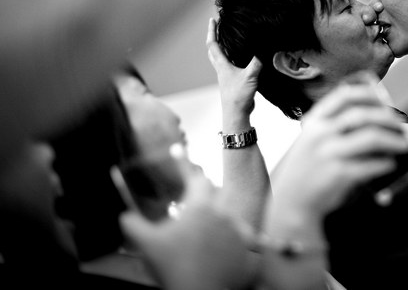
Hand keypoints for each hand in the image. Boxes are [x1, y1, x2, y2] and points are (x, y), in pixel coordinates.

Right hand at [119, 166, 255, 289]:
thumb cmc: (172, 267)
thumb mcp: (147, 244)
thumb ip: (133, 225)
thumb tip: (124, 217)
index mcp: (200, 207)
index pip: (199, 179)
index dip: (192, 172)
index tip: (188, 166)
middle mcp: (224, 214)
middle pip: (221, 193)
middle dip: (210, 196)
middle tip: (201, 204)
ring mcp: (240, 232)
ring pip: (236, 216)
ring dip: (227, 219)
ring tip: (217, 230)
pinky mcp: (251, 250)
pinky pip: (255, 242)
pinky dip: (252, 243)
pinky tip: (249, 245)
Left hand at [206, 17, 259, 121]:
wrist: (236, 113)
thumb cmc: (239, 95)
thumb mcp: (250, 76)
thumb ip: (256, 61)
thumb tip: (263, 47)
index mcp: (222, 65)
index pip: (213, 44)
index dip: (212, 31)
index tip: (213, 19)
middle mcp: (222, 69)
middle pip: (213, 50)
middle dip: (214, 37)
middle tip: (217, 26)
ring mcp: (226, 75)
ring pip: (220, 58)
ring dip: (221, 47)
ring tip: (227, 38)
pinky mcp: (232, 81)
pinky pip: (228, 65)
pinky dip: (231, 57)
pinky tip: (239, 57)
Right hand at [271, 77, 407, 217]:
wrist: (290, 201)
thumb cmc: (306, 169)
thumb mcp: (311, 140)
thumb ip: (333, 126)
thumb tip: (372, 116)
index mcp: (315, 121)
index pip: (344, 96)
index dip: (368, 94)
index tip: (384, 99)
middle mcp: (320, 134)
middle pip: (362, 115)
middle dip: (388, 118)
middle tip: (402, 125)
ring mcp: (329, 153)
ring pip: (371, 137)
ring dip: (394, 140)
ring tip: (406, 144)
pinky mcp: (338, 174)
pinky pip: (370, 164)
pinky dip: (385, 163)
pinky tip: (390, 164)